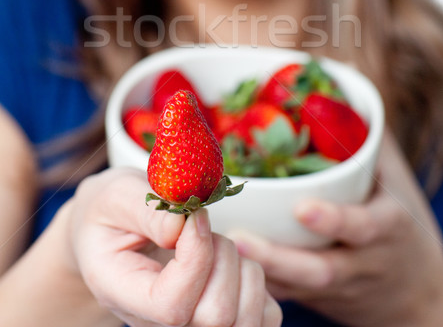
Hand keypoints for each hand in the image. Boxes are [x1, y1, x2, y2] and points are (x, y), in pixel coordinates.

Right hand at [66, 167, 281, 326]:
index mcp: (123, 294)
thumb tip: (182, 226)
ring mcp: (190, 324)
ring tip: (215, 244)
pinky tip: (230, 259)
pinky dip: (257, 280)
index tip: (193, 218)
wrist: (111, 226)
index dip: (196, 259)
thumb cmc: (112, 209)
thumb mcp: (116, 195)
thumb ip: (145, 208)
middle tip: (202, 226)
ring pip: (244, 319)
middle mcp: (156, 323)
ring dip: (241, 267)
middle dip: (222, 257)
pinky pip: (264, 315)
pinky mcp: (221, 317)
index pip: (172, 307)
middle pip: (215, 317)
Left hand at [228, 132, 442, 326]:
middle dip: (280, 259)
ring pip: (296, 289)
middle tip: (238, 239)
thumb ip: (366, 136)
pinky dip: (258, 286)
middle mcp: (360, 263)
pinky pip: (287, 297)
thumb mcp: (392, 179)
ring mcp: (337, 289)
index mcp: (383, 228)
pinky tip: (224, 270)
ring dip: (258, 273)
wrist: (414, 291)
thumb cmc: (395, 219)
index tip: (303, 208)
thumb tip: (341, 78)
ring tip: (221, 251)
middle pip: (320, 271)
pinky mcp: (316, 300)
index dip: (335, 220)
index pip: (364, 228)